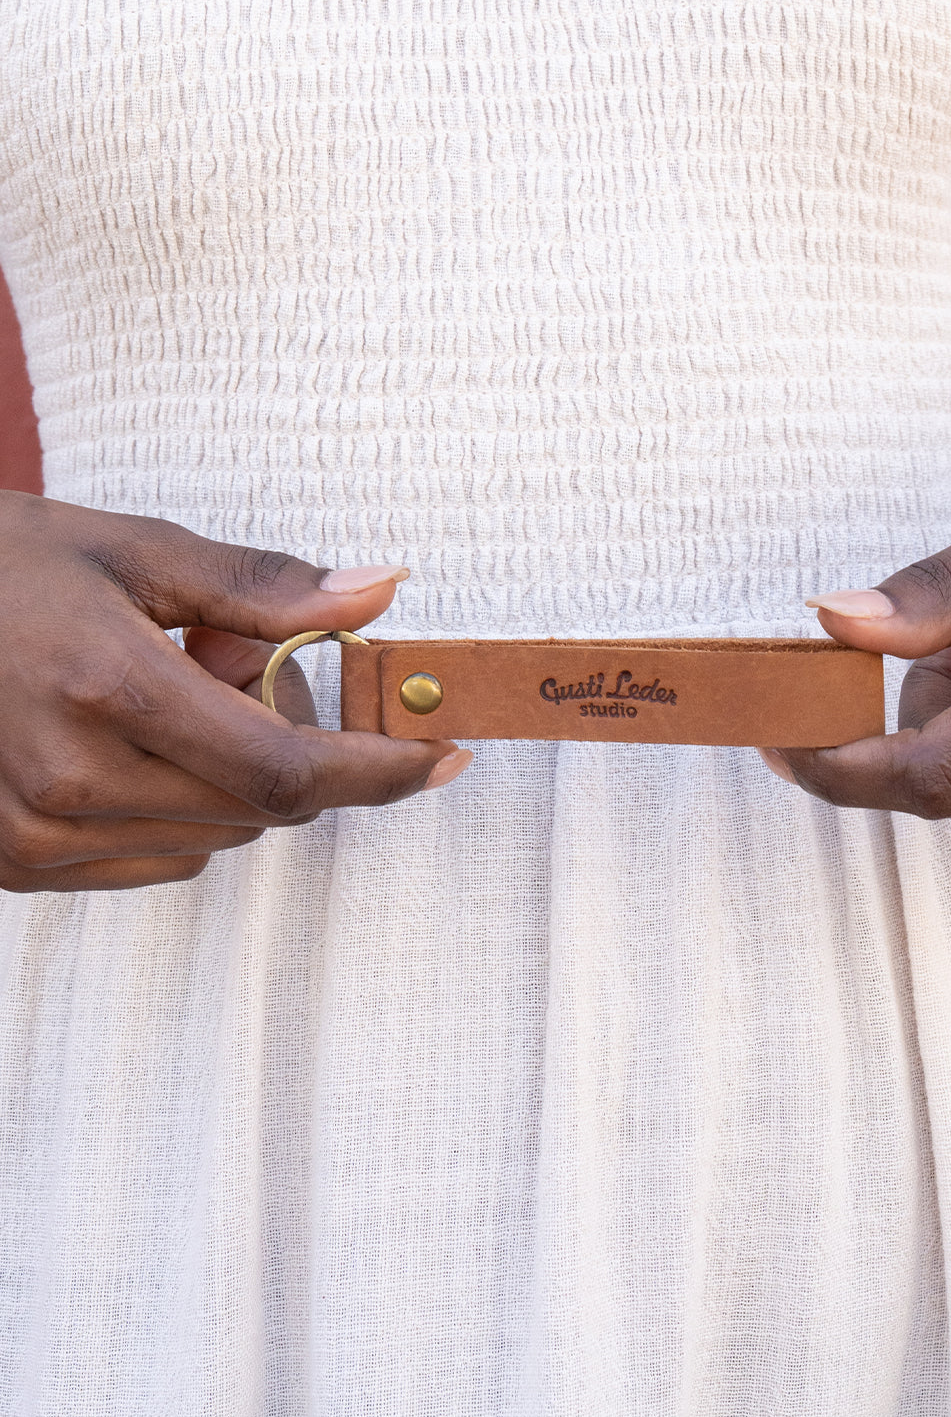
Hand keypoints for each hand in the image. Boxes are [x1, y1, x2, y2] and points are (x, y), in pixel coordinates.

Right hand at [0, 491, 470, 892]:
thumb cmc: (6, 566)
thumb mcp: (133, 551)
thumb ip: (262, 586)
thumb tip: (380, 592)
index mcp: (109, 688)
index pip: (288, 769)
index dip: (380, 770)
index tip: (441, 754)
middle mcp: (72, 780)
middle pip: (264, 809)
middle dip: (297, 748)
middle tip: (248, 668)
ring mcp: (37, 836)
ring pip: (218, 839)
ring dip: (235, 779)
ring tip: (170, 697)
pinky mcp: (17, 866)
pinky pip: (161, 861)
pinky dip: (183, 810)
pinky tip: (132, 745)